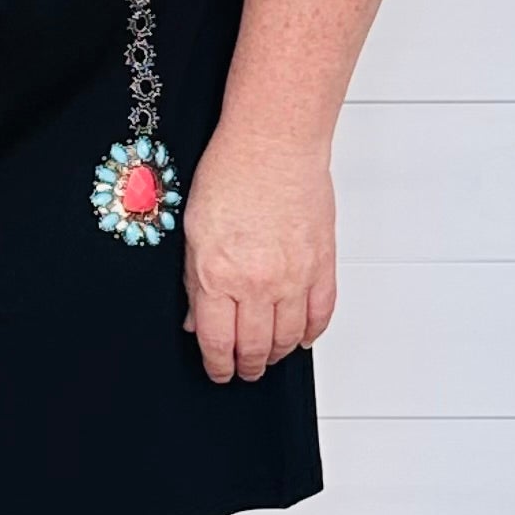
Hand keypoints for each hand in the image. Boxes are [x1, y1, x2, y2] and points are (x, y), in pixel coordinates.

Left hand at [182, 123, 334, 381]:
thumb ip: (193, 282)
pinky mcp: (323, 265)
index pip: (218, 342)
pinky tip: (302, 337)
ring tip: (270, 356)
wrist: (274, 142)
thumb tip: (196, 319)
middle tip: (245, 370)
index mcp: (218, 275)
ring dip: (278, 354)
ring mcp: (295, 277)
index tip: (219, 372)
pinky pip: (321, 314)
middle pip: (256, 348)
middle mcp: (259, 283)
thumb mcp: (192, 231)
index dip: (218, 366)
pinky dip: (312, 332)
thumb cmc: (231, 172)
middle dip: (248, 367)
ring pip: (290, 338)